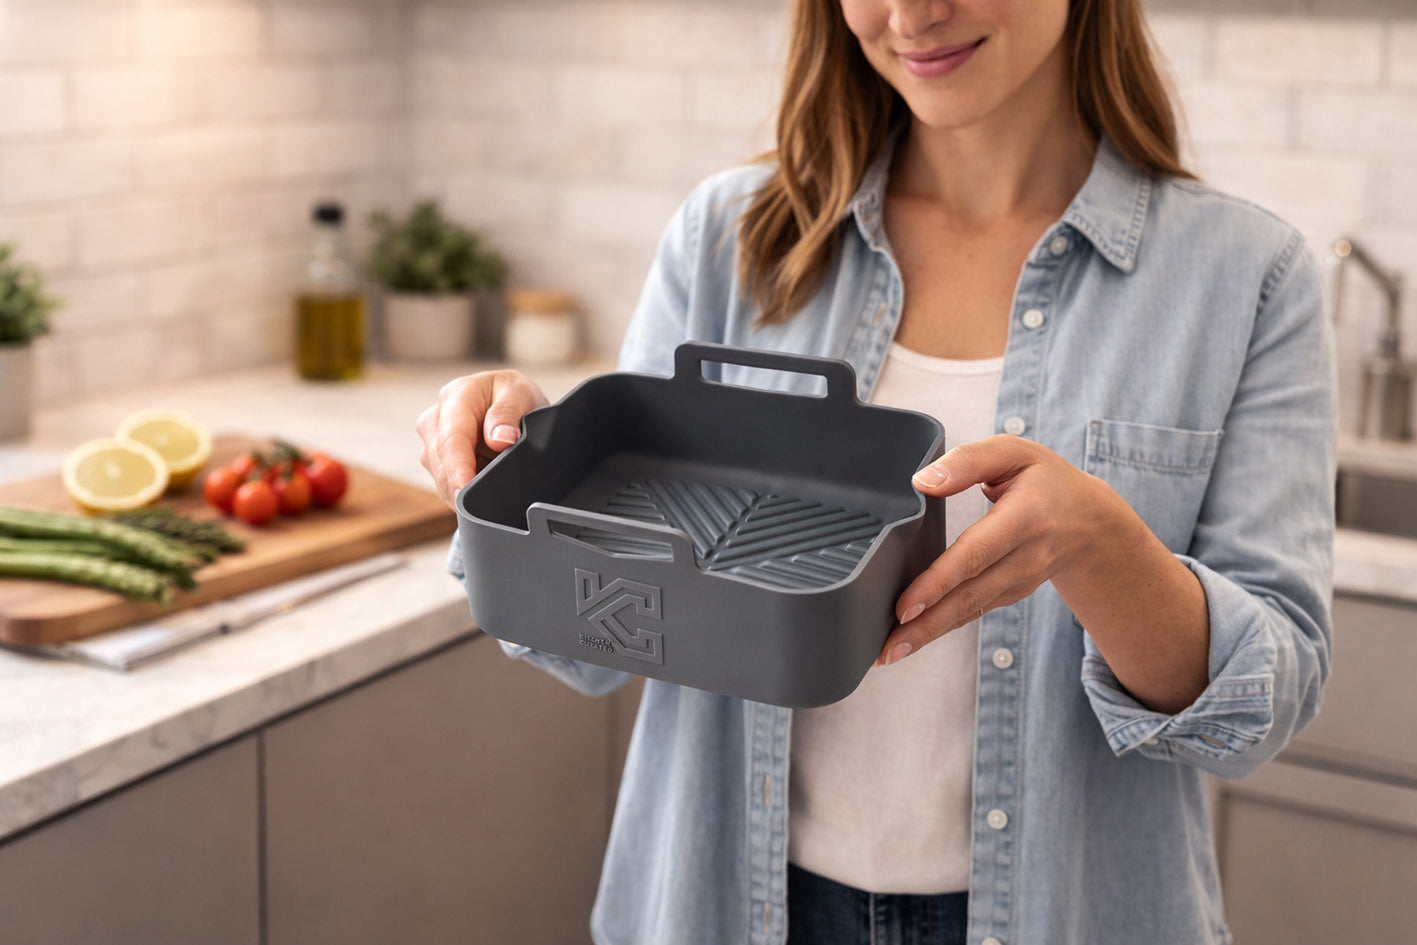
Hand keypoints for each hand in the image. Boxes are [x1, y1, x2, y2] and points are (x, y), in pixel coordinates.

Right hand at [416, 370, 548, 506]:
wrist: (509, 401)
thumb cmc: (513, 395)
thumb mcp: (521, 394)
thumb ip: (508, 414)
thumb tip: (499, 439)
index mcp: (455, 397)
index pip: (452, 440)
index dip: (458, 471)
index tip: (464, 493)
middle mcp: (436, 419)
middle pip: (442, 465)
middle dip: (466, 486)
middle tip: (496, 497)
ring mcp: (432, 443)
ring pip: (441, 480)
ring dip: (467, 489)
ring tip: (494, 483)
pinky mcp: (436, 462)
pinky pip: (447, 486)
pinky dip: (466, 492)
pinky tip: (483, 487)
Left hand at [878, 434, 1121, 664]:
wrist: (1093, 523)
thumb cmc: (1046, 481)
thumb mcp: (1014, 452)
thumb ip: (969, 461)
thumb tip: (923, 481)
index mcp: (1025, 518)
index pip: (975, 555)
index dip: (938, 582)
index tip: (904, 605)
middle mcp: (1025, 557)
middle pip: (969, 596)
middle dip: (925, 624)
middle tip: (886, 647)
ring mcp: (1020, 582)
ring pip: (969, 611)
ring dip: (928, 634)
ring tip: (889, 652)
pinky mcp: (1011, 594)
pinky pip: (972, 611)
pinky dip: (941, 627)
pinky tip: (912, 637)